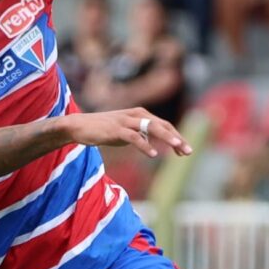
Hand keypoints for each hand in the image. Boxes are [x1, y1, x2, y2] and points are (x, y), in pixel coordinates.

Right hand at [66, 108, 191, 160]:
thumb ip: (140, 136)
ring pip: (151, 127)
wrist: (79, 126)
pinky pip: (134, 137)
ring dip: (166, 138)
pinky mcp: (116, 129)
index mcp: (140, 114)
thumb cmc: (103, 129)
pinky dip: (145, 145)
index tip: (185, 151)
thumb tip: (153, 145)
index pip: (164, 125)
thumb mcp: (126, 132)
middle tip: (189, 151)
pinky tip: (153, 154)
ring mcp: (126, 121)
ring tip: (178, 148)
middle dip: (177, 138)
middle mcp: (136, 114)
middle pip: (162, 125)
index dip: (176, 137)